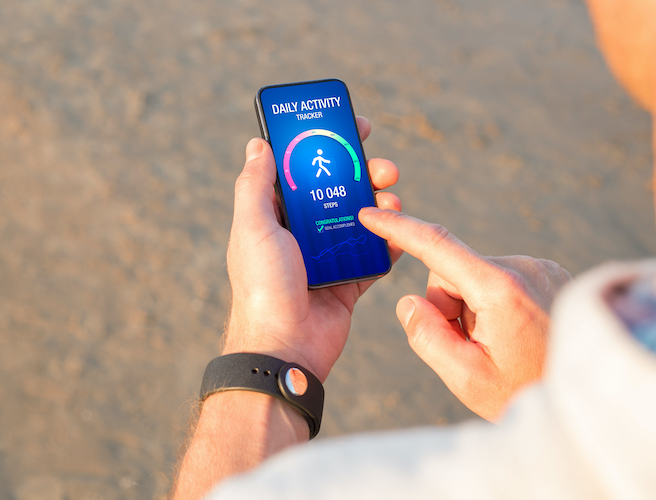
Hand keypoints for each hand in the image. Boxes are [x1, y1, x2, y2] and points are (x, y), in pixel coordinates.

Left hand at [223, 117, 401, 381]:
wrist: (284, 349)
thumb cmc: (263, 287)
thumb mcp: (253, 228)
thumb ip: (255, 185)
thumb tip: (258, 143)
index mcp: (275, 216)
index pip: (302, 169)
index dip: (326, 145)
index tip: (351, 127)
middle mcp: (301, 232)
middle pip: (339, 191)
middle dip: (364, 173)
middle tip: (385, 167)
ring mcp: (326, 257)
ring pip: (361, 220)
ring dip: (381, 205)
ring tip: (394, 201)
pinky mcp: (348, 281)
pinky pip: (375, 256)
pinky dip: (391, 244)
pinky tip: (402, 235)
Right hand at [359, 208, 571, 420]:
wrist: (587, 400)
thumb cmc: (525, 393)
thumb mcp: (466, 378)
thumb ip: (427, 337)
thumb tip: (409, 301)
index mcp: (500, 288)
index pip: (437, 246)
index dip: (398, 228)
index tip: (370, 213)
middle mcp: (524, 267)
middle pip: (452, 270)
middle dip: (447, 304)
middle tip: (469, 346)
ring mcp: (541, 268)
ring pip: (475, 275)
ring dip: (472, 306)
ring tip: (497, 344)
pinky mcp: (550, 274)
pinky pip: (500, 278)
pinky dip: (493, 302)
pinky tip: (514, 334)